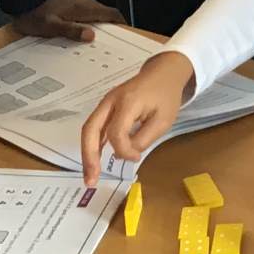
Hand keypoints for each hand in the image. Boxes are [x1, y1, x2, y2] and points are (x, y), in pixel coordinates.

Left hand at [13, 0, 120, 42]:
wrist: (22, 1)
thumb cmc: (35, 16)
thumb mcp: (51, 27)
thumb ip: (71, 31)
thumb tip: (91, 36)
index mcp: (83, 8)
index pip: (110, 13)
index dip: (120, 22)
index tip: (125, 33)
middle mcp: (83, 1)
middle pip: (105, 12)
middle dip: (110, 25)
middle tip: (111, 41)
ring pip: (95, 11)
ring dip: (99, 22)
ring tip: (97, 38)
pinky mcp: (70, 0)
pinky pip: (86, 10)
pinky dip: (89, 19)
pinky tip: (82, 29)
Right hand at [79, 51, 194, 186]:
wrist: (163, 73)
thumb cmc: (166, 96)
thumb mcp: (163, 120)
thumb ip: (144, 138)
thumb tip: (126, 154)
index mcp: (127, 102)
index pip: (116, 132)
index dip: (123, 150)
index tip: (136, 157)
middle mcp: (110, 101)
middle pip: (90, 129)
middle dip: (88, 156)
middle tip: (90, 180)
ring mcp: (106, 103)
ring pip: (89, 130)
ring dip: (87, 153)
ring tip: (89, 176)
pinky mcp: (106, 108)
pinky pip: (95, 128)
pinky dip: (92, 145)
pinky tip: (94, 161)